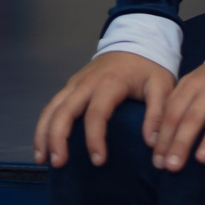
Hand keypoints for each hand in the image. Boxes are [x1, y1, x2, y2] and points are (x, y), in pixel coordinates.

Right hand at [35, 49, 173, 167]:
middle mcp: (86, 82)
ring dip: (44, 134)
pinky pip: (51, 106)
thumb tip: (152, 143)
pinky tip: (43, 147)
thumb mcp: (162, 86)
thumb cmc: (149, 67)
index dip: (95, 138)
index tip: (98, 161)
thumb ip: (158, 113)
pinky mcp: (70, 86)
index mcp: (110, 82)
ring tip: (43, 160)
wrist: (136, 41)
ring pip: (52, 108)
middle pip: (64, 110)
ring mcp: (75, 83)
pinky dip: (43, 126)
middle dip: (57, 138)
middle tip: (59, 163)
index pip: (96, 113)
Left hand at [151, 57, 204, 172]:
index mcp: (191, 85)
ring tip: (203, 160)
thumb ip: (175, 106)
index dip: (164, 138)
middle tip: (172, 167)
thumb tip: (154, 140)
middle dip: (181, 142)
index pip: (173, 114)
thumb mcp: (192, 85)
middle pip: (193, 117)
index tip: (158, 163)